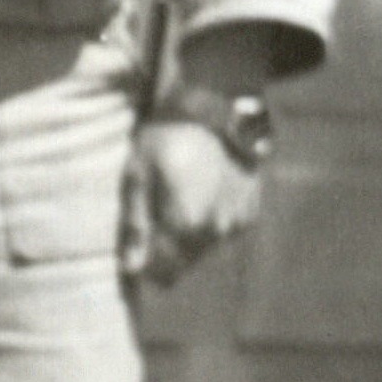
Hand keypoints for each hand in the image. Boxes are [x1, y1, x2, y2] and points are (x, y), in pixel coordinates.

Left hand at [120, 119, 262, 285]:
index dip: (146, 266)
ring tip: (178, 199)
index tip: (137, 250)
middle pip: (184, 264)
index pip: (163, 273)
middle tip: (155, 217)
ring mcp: (236, 222)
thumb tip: (131, 269)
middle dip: (166, 252)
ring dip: (189, 238)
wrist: (214, 108)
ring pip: (204, 249)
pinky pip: (223, 233)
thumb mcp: (138, 176)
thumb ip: (136, 226)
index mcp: (184, 225)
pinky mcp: (249, 212)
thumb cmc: (166, 139)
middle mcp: (214, 230)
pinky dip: (210, 222)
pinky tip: (201, 194)